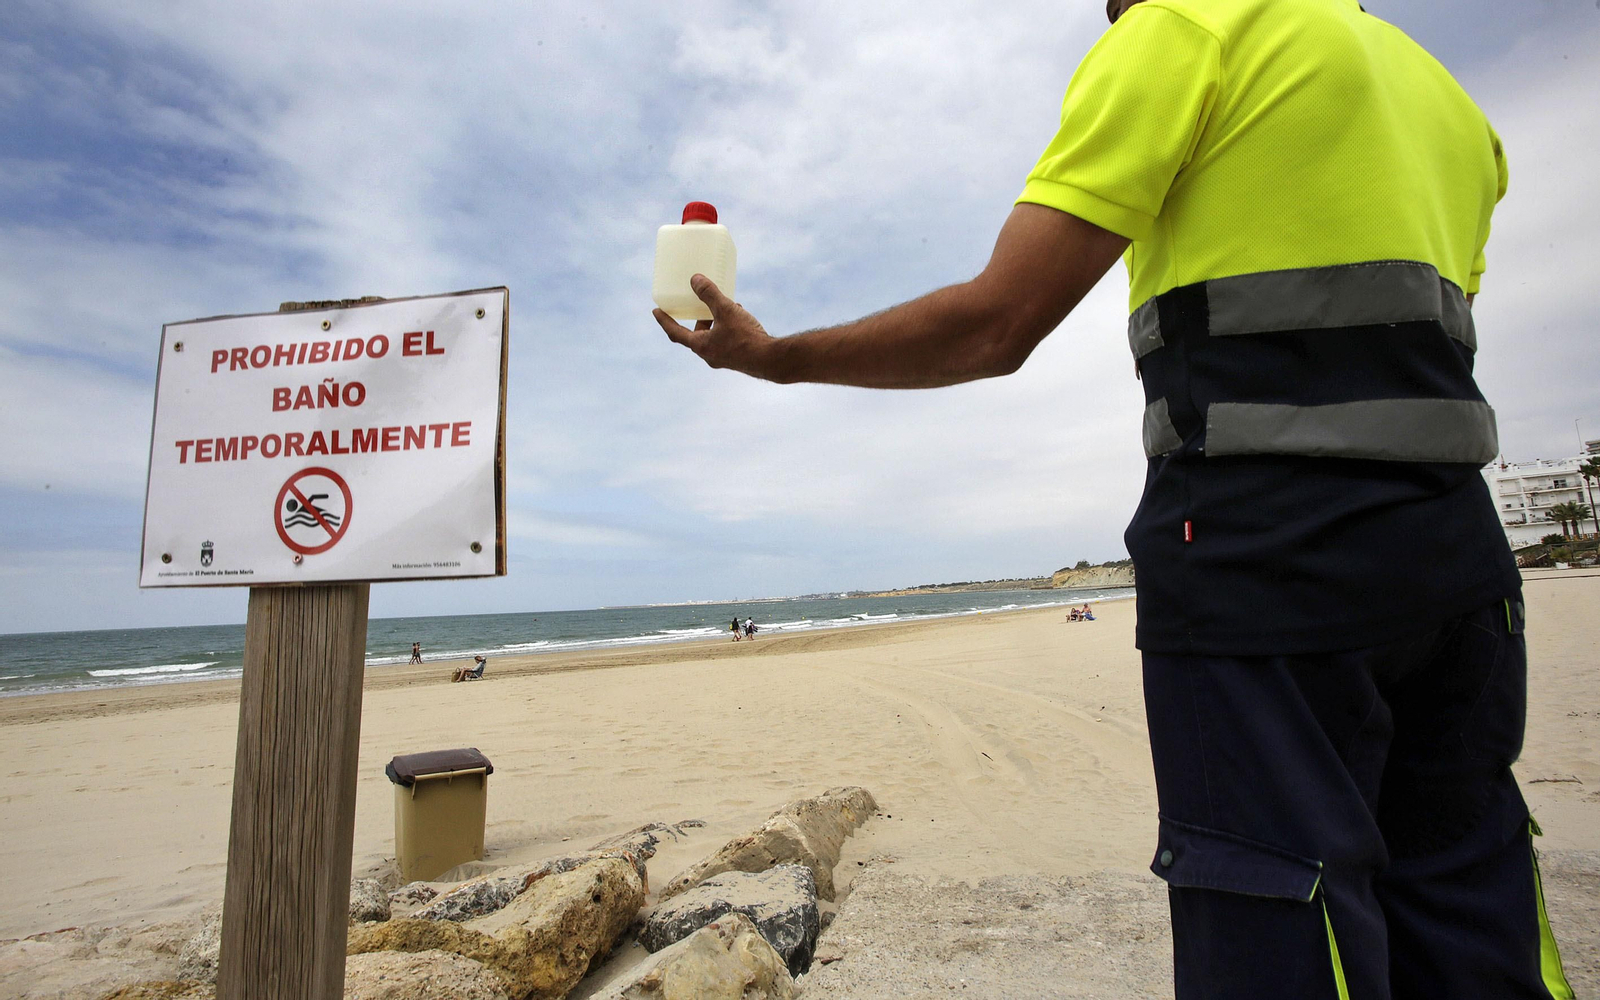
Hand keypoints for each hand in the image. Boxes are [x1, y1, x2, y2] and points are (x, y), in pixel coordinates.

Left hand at [654, 274, 777, 380]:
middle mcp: (709, 355)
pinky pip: (725, 341)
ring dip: (714, 322)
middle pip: (695, 335)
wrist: (770, 360)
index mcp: (701, 345)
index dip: (664, 321)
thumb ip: (709, 294)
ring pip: (712, 337)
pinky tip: (740, 316)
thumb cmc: (746, 337)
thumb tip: (694, 279)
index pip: (675, 332)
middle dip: (696, 319)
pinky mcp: (736, 359)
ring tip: (724, 307)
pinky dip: (727, 328)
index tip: (656, 311)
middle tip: (696, 305)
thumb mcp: (726, 310)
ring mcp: (723, 359)